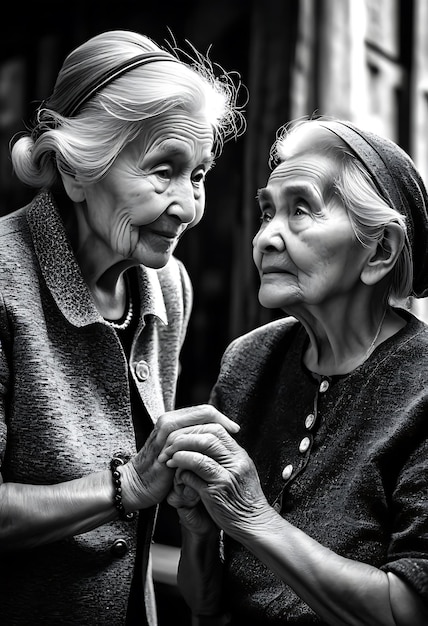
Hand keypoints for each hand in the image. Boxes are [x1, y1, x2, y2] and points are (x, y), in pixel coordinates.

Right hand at [120, 405, 239, 511]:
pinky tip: (214, 450)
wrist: (136, 484)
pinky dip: (202, 442)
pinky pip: (188, 438)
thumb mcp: (178, 451)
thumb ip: (192, 439)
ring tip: (229, 441)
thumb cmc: (160, 470)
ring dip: (215, 431)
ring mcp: (165, 432)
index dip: (222, 418)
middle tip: (235, 431)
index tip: (234, 428)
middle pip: (203, 411)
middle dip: (222, 421)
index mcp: (173, 419)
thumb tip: (216, 436)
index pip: (204, 410)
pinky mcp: (164, 445)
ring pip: (197, 422)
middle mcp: (168, 421)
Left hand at [160, 422, 270, 539]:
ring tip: (170, 459)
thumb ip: (226, 456)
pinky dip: (182, 474)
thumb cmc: (245, 498)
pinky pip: (193, 478)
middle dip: (184, 439)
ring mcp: (226, 477)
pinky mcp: (216, 493)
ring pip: (199, 456)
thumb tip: (207, 441)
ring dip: (180, 455)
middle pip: (206, 438)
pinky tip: (178, 476)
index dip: (197, 429)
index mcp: (239, 455)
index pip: (217, 429)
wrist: (254, 523)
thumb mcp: (241, 471)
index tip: (183, 434)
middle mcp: (235, 463)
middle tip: (171, 445)